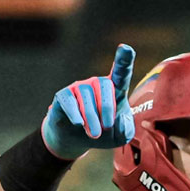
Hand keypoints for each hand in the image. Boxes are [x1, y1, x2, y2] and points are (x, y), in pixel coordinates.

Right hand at [41, 43, 136, 160]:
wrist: (76, 141)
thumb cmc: (103, 134)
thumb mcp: (120, 137)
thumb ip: (126, 129)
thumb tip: (120, 119)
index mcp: (115, 89)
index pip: (121, 72)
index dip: (123, 59)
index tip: (126, 48)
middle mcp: (97, 83)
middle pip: (105, 85)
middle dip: (107, 108)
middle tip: (106, 128)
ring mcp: (79, 88)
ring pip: (86, 96)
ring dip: (92, 117)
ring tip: (94, 134)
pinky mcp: (63, 96)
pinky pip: (69, 101)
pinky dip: (74, 113)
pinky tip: (78, 123)